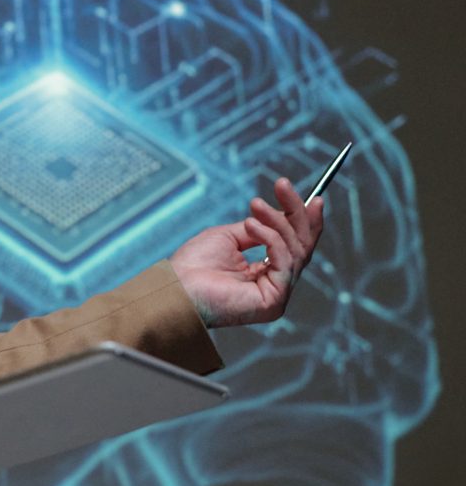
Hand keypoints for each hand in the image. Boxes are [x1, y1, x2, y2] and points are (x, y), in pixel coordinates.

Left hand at [170, 177, 324, 327]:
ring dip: (277, 221)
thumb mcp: (229, 237)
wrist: (174, 285)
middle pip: (302, 247)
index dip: (305, 223)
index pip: (294, 247)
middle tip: (283, 184)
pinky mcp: (274, 301)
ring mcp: (277, 295)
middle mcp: (275, 286)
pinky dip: (271, 238)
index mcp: (265, 274)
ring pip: (295, 250)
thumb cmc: (192, 266)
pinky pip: (285, 261)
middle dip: (295, 213)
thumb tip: (278, 214)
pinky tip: (252, 225)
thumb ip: (258, 229)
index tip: (313, 197)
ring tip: (255, 204)